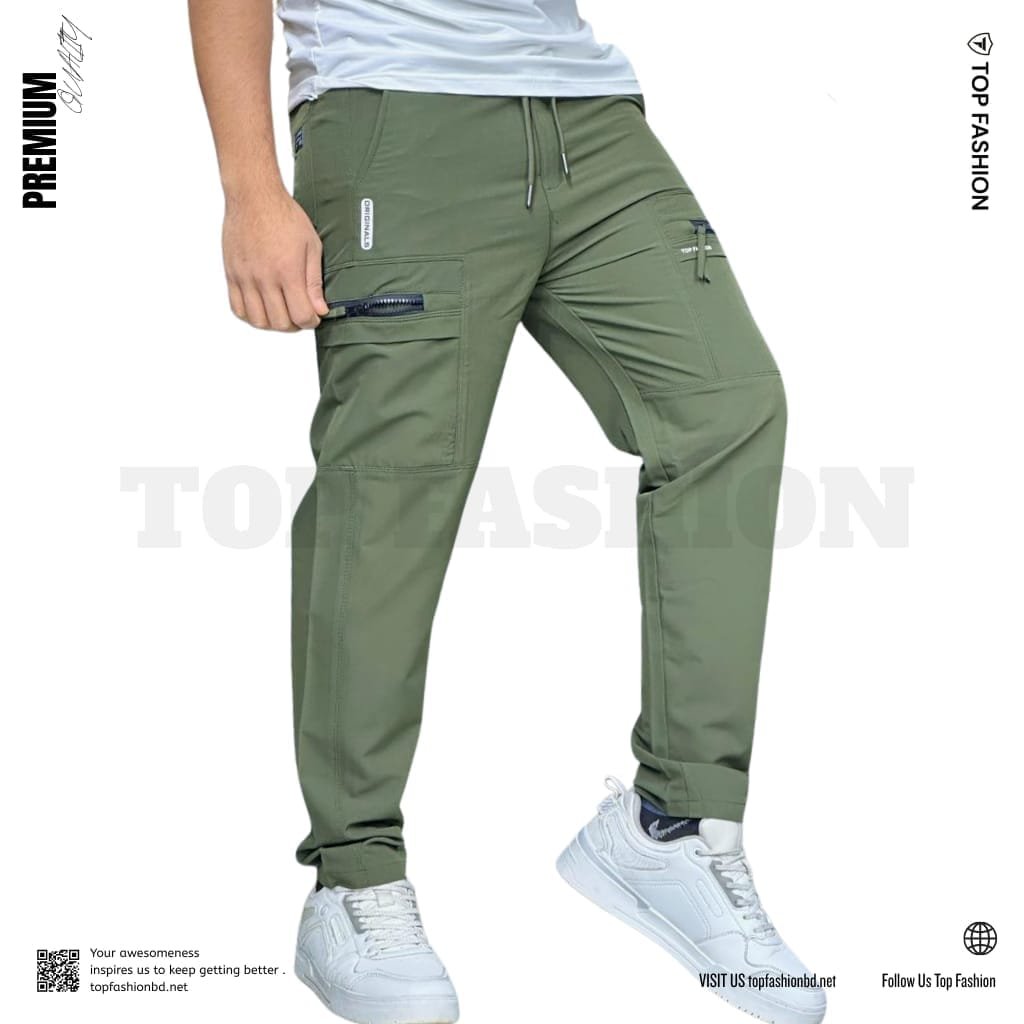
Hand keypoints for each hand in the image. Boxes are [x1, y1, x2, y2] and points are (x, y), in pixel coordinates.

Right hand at [222, 188, 329, 330]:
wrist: (254, 197)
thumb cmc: (284, 216)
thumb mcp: (311, 246)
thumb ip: (314, 282)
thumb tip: (320, 309)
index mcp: (287, 272)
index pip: (301, 315)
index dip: (311, 321)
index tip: (314, 315)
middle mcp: (265, 278)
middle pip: (280, 323)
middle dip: (295, 324)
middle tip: (300, 314)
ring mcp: (246, 278)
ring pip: (258, 320)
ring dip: (273, 323)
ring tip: (282, 312)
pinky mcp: (232, 274)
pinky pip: (237, 308)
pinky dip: (251, 315)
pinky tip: (262, 307)